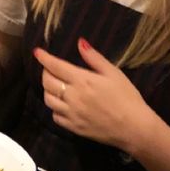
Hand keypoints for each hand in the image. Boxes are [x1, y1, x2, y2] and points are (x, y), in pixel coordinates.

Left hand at [33, 38, 152, 152]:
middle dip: (45, 73)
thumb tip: (80, 42)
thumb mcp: (113, 72)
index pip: (56, 66)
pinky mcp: (73, 128)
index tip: (37, 52)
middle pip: (47, 83)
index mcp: (82, 80)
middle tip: (51, 70)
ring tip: (56, 86)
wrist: (132, 127)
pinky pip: (55, 117)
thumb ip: (94, 58)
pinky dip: (55, 108)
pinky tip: (63, 105)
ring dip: (48, 91)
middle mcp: (73, 97)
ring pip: (48, 100)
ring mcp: (71, 114)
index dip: (44, 58)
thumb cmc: (126, 97)